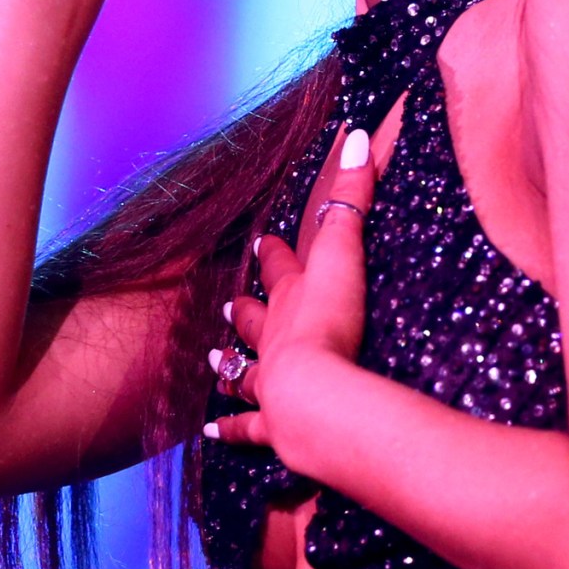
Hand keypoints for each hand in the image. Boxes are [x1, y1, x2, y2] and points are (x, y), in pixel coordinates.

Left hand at [206, 123, 379, 456]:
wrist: (315, 396)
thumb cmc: (333, 323)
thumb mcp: (346, 251)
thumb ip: (354, 196)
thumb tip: (355, 134)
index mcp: (292, 297)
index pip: (279, 266)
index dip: (272, 253)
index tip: (262, 240)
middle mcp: (271, 338)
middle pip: (253, 318)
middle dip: (244, 307)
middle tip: (228, 301)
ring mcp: (268, 382)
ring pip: (243, 372)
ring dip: (231, 365)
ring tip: (216, 363)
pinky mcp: (273, 426)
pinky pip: (246, 429)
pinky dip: (231, 430)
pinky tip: (213, 434)